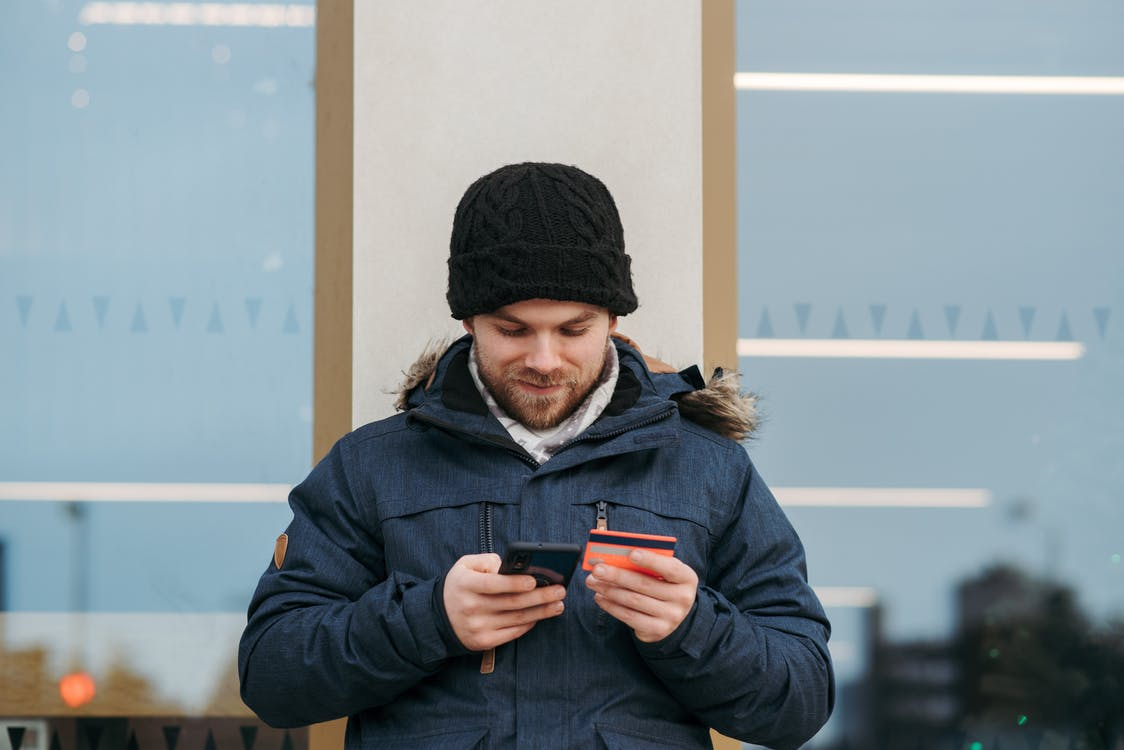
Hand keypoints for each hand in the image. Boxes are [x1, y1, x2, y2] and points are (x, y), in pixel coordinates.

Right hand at [443, 553, 566, 650]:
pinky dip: (529, 624)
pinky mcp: (484, 641)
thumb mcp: (465, 566)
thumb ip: (487, 561)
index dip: (515, 583)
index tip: (535, 580)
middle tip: (560, 590)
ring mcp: (478, 627)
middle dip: (540, 596)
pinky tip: (541, 616)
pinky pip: (513, 633)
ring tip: (558, 604)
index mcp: (465, 584)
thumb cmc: (460, 586)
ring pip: (516, 619)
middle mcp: (471, 607)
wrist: (439, 618)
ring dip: (541, 612)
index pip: (493, 584)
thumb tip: (512, 567)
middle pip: (511, 603)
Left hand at [584, 550, 697, 642]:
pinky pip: (629, 617)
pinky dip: (611, 606)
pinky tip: (600, 597)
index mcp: (687, 578)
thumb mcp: (664, 572)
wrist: (675, 614)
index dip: (651, 560)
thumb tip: (614, 556)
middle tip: (597, 569)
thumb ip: (647, 562)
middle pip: (645, 585)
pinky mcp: (657, 630)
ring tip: (593, 582)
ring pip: (634, 601)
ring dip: (609, 590)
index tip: (631, 553)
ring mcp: (671, 617)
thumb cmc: (664, 584)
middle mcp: (683, 598)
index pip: (670, 568)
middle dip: (617, 575)